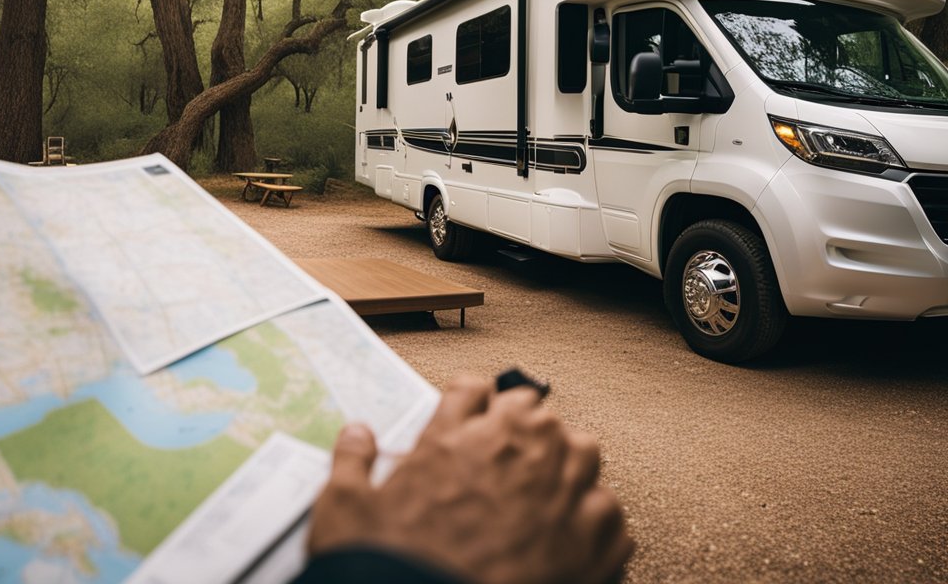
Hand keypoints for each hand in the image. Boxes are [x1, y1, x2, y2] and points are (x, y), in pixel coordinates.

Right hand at [308, 375, 632, 583]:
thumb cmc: (387, 565)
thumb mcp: (343, 507)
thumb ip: (352, 461)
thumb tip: (357, 434)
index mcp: (454, 439)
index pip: (474, 389)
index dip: (475, 400)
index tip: (477, 410)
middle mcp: (512, 456)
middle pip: (537, 413)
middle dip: (524, 429)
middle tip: (510, 456)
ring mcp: (559, 498)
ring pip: (585, 453)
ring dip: (567, 465)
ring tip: (550, 490)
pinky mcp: (592, 548)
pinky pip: (612, 517)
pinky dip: (595, 524)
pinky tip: (575, 538)